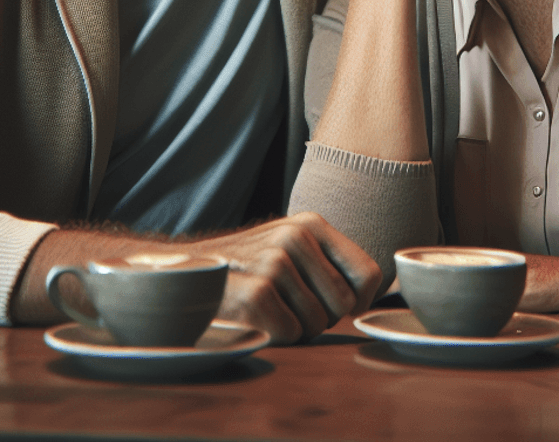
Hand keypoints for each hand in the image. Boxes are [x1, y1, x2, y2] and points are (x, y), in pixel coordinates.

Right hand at [208, 212, 380, 342]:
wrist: (186, 271)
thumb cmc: (248, 266)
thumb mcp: (289, 245)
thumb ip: (327, 260)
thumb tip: (372, 294)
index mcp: (312, 224)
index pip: (368, 273)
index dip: (359, 301)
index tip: (338, 307)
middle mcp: (296, 238)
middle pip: (344, 305)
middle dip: (322, 317)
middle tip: (291, 306)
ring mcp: (276, 264)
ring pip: (317, 323)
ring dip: (297, 328)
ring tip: (270, 308)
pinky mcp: (258, 293)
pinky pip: (292, 334)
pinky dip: (276, 335)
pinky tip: (255, 318)